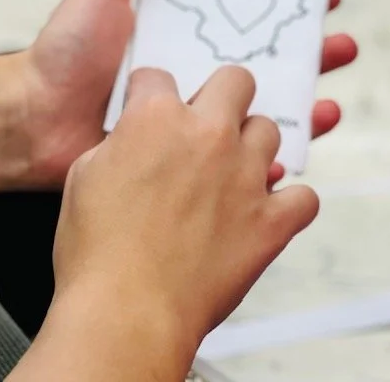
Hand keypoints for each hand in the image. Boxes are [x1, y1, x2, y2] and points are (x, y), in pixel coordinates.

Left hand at [19, 0, 355, 189]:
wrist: (37, 122)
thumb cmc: (63, 57)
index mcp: (182, 34)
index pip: (244, 13)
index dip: (281, 4)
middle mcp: (195, 71)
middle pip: (266, 59)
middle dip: (308, 52)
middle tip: (339, 43)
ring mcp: (195, 113)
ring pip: (263, 106)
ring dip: (304, 100)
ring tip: (331, 97)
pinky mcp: (190, 154)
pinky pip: (240, 155)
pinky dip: (274, 153)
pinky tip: (298, 146)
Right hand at [48, 67, 317, 379]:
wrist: (127, 312)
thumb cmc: (99, 251)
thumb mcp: (86, 176)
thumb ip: (119, 143)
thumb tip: (134, 140)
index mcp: (157, 119)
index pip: (160, 77)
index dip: (152, 91)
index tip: (153, 103)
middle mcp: (208, 136)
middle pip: (237, 81)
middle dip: (222, 94)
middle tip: (210, 119)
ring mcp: (245, 175)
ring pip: (269, 131)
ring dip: (252, 146)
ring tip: (233, 169)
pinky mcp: (270, 220)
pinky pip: (303, 197)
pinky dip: (289, 202)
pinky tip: (268, 210)